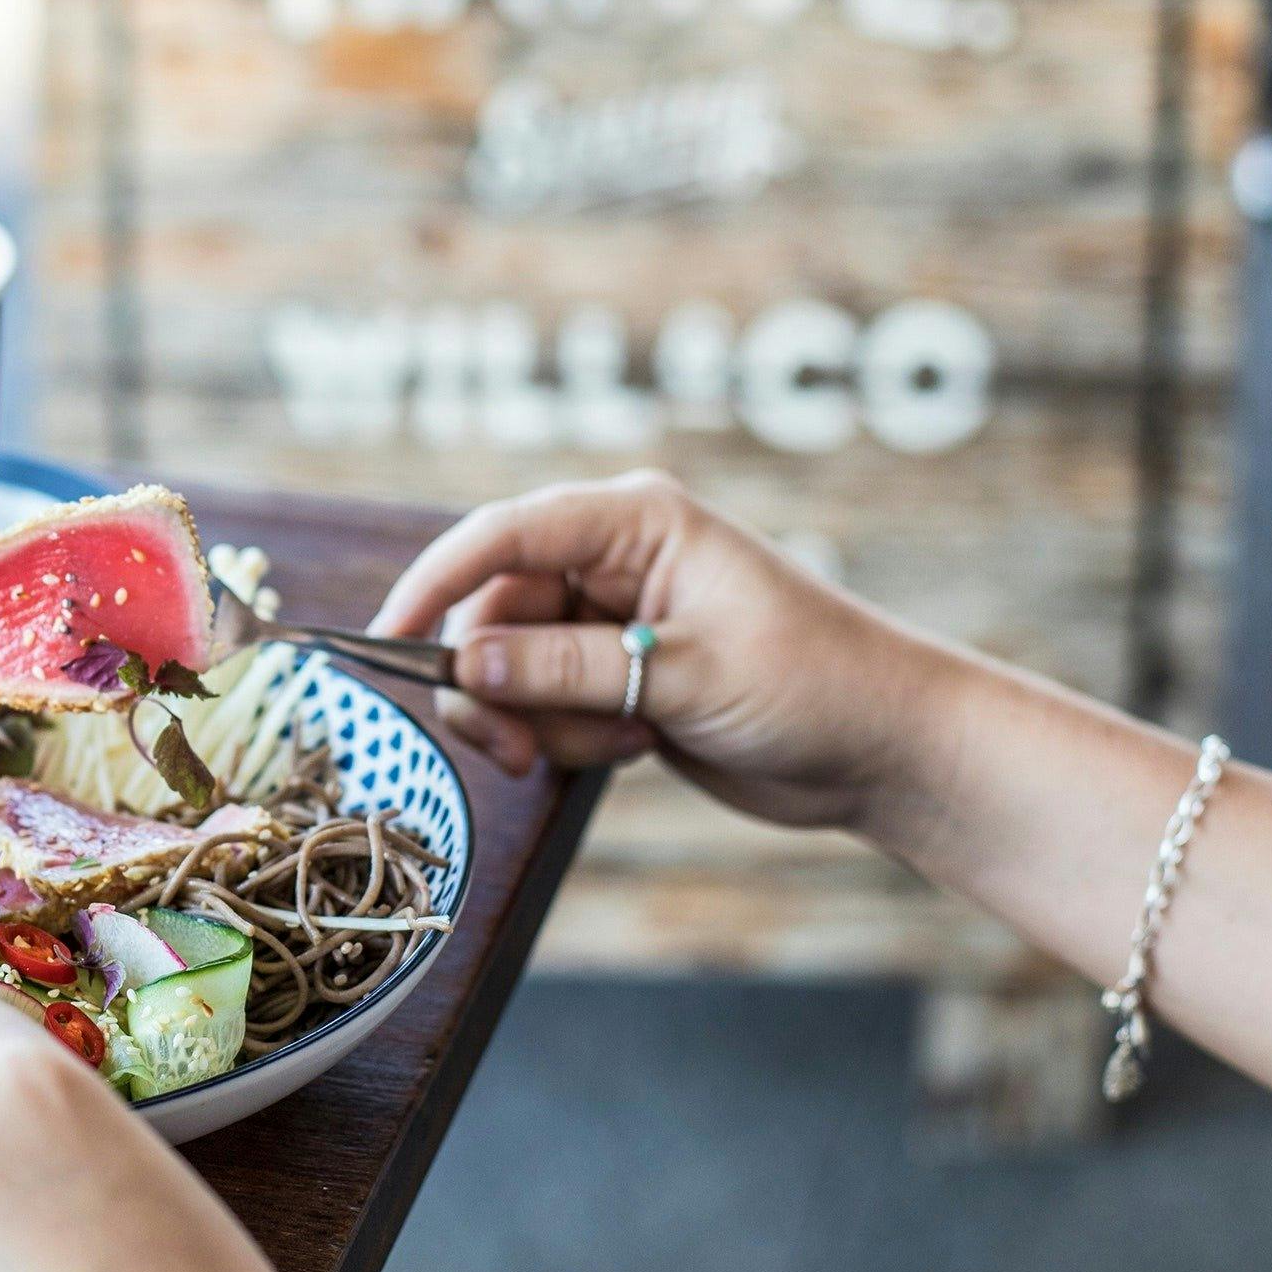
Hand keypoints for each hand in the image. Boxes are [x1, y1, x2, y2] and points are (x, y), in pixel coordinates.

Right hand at [372, 471, 968, 832]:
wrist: (884, 749)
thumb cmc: (811, 684)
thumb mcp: (681, 675)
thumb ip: (566, 669)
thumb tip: (465, 663)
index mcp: (635, 522)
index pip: (504, 535)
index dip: (437, 582)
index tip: (388, 638)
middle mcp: (613, 561)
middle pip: (493, 612)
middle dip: (495, 684)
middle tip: (516, 750)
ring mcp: (610, 621)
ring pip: (510, 667)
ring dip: (540, 721)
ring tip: (617, 744)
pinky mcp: (614, 675)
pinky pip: (542, 704)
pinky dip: (565, 737)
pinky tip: (633, 748)